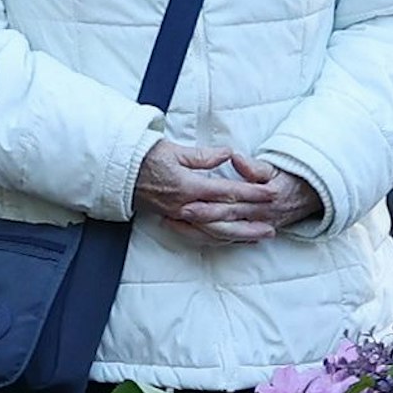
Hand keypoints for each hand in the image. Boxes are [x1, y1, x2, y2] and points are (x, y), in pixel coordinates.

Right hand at [134, 142, 322, 244]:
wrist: (119, 173)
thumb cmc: (148, 157)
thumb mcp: (177, 151)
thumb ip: (205, 156)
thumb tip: (229, 154)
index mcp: (189, 186)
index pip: (227, 192)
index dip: (251, 193)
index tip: (270, 193)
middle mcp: (186, 206)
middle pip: (225, 217)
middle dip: (251, 220)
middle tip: (273, 223)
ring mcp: (179, 217)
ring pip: (214, 231)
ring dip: (239, 235)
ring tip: (260, 237)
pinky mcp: (174, 221)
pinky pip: (199, 236)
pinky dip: (218, 239)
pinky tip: (232, 240)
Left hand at [179, 156, 323, 235]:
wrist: (309, 198)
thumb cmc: (289, 179)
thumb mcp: (275, 168)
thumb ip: (253, 166)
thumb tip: (234, 157)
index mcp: (264, 196)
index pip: (233, 200)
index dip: (210, 201)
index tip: (190, 200)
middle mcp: (259, 215)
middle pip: (226, 218)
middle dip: (201, 217)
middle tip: (179, 213)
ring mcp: (256, 226)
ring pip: (225, 231)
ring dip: (202, 229)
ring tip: (179, 224)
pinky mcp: (253, 231)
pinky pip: (230, 238)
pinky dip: (212, 238)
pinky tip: (194, 234)